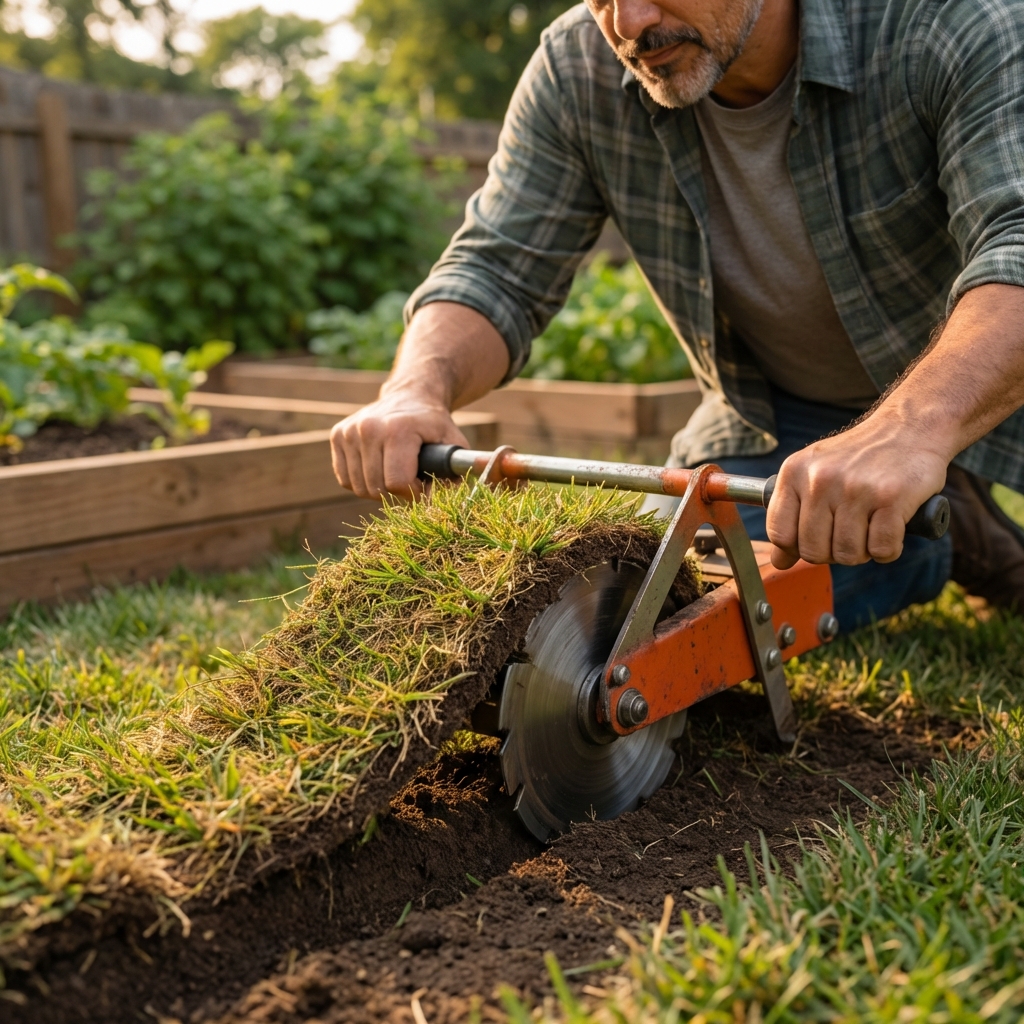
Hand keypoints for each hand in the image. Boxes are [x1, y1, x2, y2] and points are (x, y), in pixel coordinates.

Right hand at [331, 387, 468, 499]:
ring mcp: (349, 431)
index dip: (414, 492)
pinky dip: (362, 482)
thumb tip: (464, 485)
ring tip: (396, 473)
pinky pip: (345, 480)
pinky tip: (379, 469)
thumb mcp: (455, 443)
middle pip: (376, 488)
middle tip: (412, 480)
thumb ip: (462, 467)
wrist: (410, 396)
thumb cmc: (434, 426)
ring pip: (359, 487)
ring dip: (379, 490)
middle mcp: (368, 428)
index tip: (424, 484)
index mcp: (398, 429)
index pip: (397, 482)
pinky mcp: (337, 436)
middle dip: (397, 493)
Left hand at [765, 413, 948, 568]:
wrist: (909, 428)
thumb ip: (793, 516)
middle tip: (851, 534)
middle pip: (813, 551)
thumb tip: (778, 562)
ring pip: (848, 554)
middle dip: (834, 553)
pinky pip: (881, 550)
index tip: (818, 539)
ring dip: (863, 552)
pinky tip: (892, 529)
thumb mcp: (815, 476)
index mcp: (795, 472)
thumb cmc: (859, 458)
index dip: (797, 548)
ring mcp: (855, 488)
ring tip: (871, 528)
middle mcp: (820, 479)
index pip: (780, 533)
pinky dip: (888, 550)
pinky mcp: (891, 497)